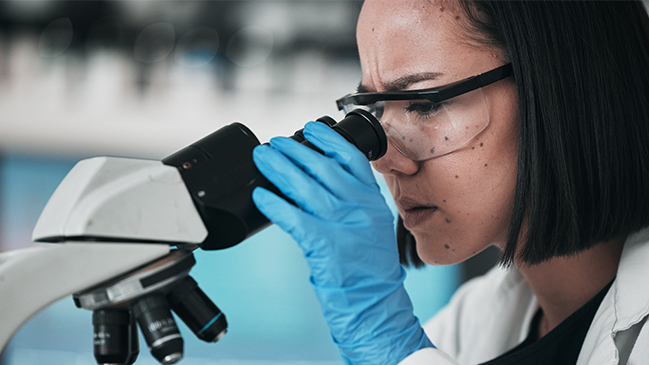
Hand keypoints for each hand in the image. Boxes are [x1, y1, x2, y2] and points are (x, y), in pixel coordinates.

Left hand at [252, 121, 432, 363]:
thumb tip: (317, 184)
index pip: (352, 160)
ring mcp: (344, 227)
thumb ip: (351, 205)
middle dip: (296, 151)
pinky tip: (261, 196)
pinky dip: (276, 205)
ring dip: (280, 170)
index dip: (330, 141)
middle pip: (323, 169)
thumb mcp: (371, 229)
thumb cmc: (371, 273)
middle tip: (274, 142)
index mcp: (372, 202)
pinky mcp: (326, 247)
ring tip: (263, 158)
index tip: (311, 129)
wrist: (378, 309)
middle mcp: (360, 209)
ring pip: (306, 188)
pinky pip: (295, 219)